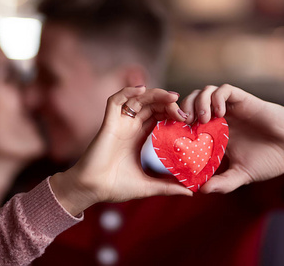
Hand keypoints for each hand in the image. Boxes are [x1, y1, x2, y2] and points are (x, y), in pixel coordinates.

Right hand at [50, 87, 191, 214]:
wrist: (92, 190)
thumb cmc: (115, 187)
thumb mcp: (148, 186)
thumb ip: (168, 186)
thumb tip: (191, 192)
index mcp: (137, 137)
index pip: (157, 116)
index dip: (171, 112)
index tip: (186, 119)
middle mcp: (129, 127)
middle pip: (150, 105)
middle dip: (167, 103)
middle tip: (182, 109)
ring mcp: (118, 124)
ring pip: (137, 99)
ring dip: (154, 94)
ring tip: (171, 97)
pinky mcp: (107, 123)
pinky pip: (115, 101)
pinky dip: (127, 92)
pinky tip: (141, 90)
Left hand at [180, 84, 283, 193]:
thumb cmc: (269, 161)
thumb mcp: (242, 175)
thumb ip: (223, 183)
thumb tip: (201, 190)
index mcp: (215, 133)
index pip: (189, 122)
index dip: (178, 125)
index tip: (174, 136)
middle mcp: (221, 118)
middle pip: (192, 103)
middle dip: (183, 109)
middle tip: (184, 125)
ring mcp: (232, 108)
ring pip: (206, 92)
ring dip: (198, 102)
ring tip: (201, 120)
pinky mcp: (245, 101)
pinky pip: (225, 90)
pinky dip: (217, 97)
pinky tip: (218, 113)